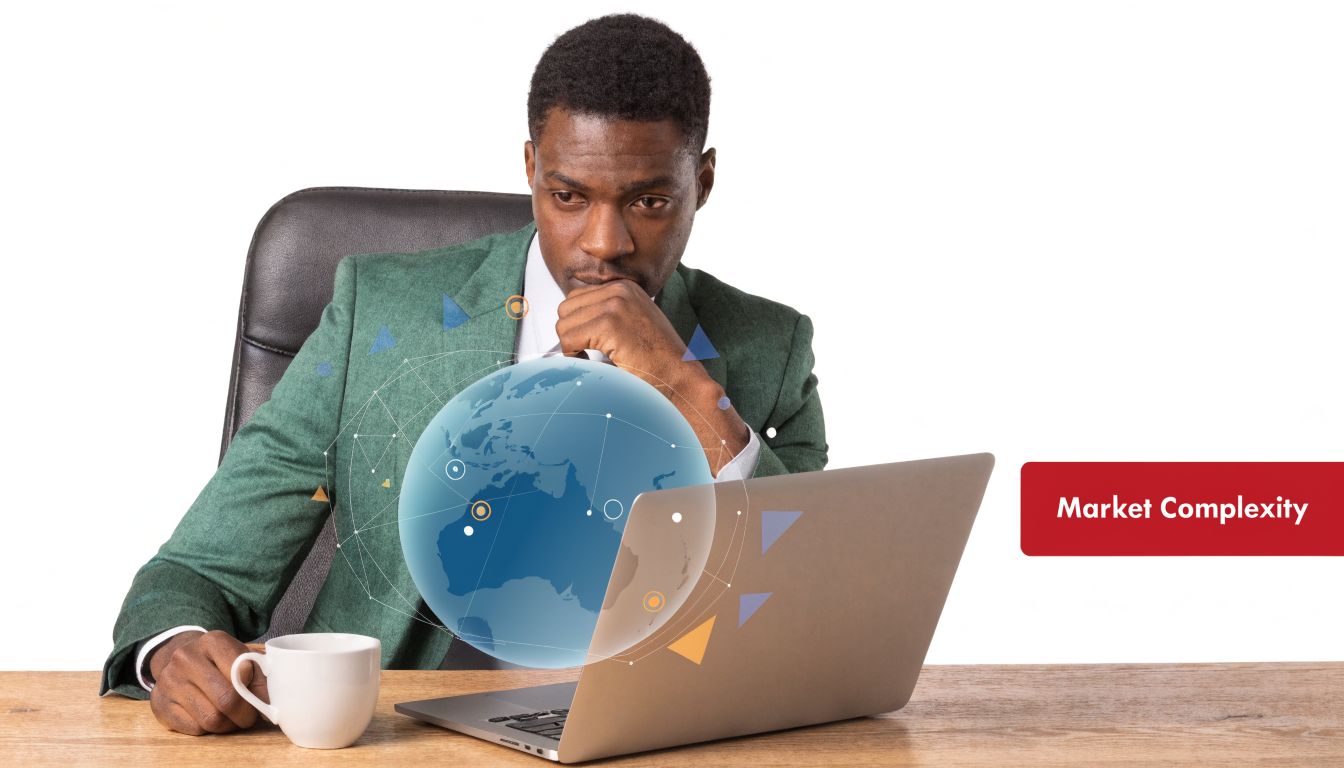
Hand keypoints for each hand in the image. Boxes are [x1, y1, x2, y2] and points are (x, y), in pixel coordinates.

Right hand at [147, 629, 268, 734]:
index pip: (242, 677)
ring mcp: (169, 681)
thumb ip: (261, 676)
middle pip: (226, 701)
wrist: (180, 658)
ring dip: (228, 725)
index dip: (255, 695)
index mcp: (213, 641)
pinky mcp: (159, 703)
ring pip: (210, 719)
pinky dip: (209, 730)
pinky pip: (194, 729)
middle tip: (249, 717)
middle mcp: (186, 658)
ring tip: (232, 718)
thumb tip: (271, 703)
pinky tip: (211, 718)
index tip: (260, 701)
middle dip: (244, 716)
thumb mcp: (242, 658)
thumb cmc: (220, 661)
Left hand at [555, 279, 688, 389]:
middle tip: (585, 352)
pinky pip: (569, 338)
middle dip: (570, 334)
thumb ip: (606, 315)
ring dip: (571, 345)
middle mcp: (620, 290)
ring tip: (590, 357)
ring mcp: (615, 305)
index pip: (576, 298)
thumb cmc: (659, 360)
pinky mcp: (609, 324)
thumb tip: (571, 322)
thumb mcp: (632, 325)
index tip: (588, 343)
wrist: (679, 378)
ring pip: (563, 324)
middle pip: (565, 308)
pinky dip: (573, 355)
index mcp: (625, 288)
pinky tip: (591, 362)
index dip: (576, 324)